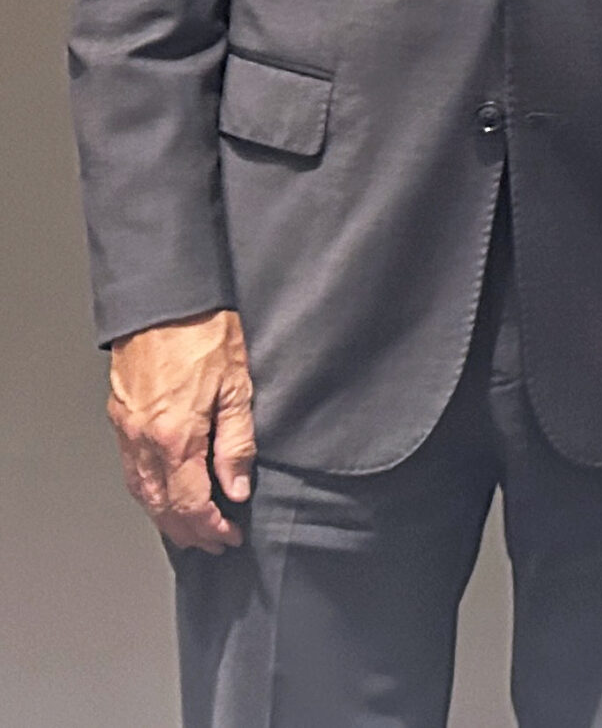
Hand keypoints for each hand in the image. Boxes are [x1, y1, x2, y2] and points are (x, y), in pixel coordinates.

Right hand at [108, 310, 255, 551]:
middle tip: (214, 542)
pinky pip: (132, 470)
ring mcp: (128, 430)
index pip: (191, 504)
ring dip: (166, 516)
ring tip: (190, 529)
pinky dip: (148, 492)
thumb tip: (237, 487)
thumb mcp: (238, 388)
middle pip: (162, 506)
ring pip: (142, 491)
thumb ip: (237, 444)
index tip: (230, 536)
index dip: (212, 527)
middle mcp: (145, 440)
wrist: (166, 302)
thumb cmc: (206, 334)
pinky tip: (163, 494)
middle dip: (189, 531)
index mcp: (176, 438)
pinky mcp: (121, 417)